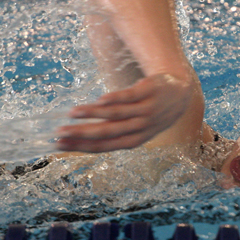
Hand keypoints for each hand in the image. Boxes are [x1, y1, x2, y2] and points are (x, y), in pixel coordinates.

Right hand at [56, 74, 192, 152]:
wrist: (181, 92)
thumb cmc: (152, 113)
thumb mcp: (137, 128)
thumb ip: (115, 133)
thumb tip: (82, 136)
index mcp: (134, 140)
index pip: (104, 147)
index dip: (81, 146)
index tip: (59, 145)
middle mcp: (140, 128)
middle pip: (107, 133)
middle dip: (81, 134)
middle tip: (59, 133)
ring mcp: (145, 110)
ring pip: (115, 115)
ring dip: (91, 115)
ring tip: (72, 113)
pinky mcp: (148, 92)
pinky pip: (128, 97)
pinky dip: (112, 100)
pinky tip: (98, 101)